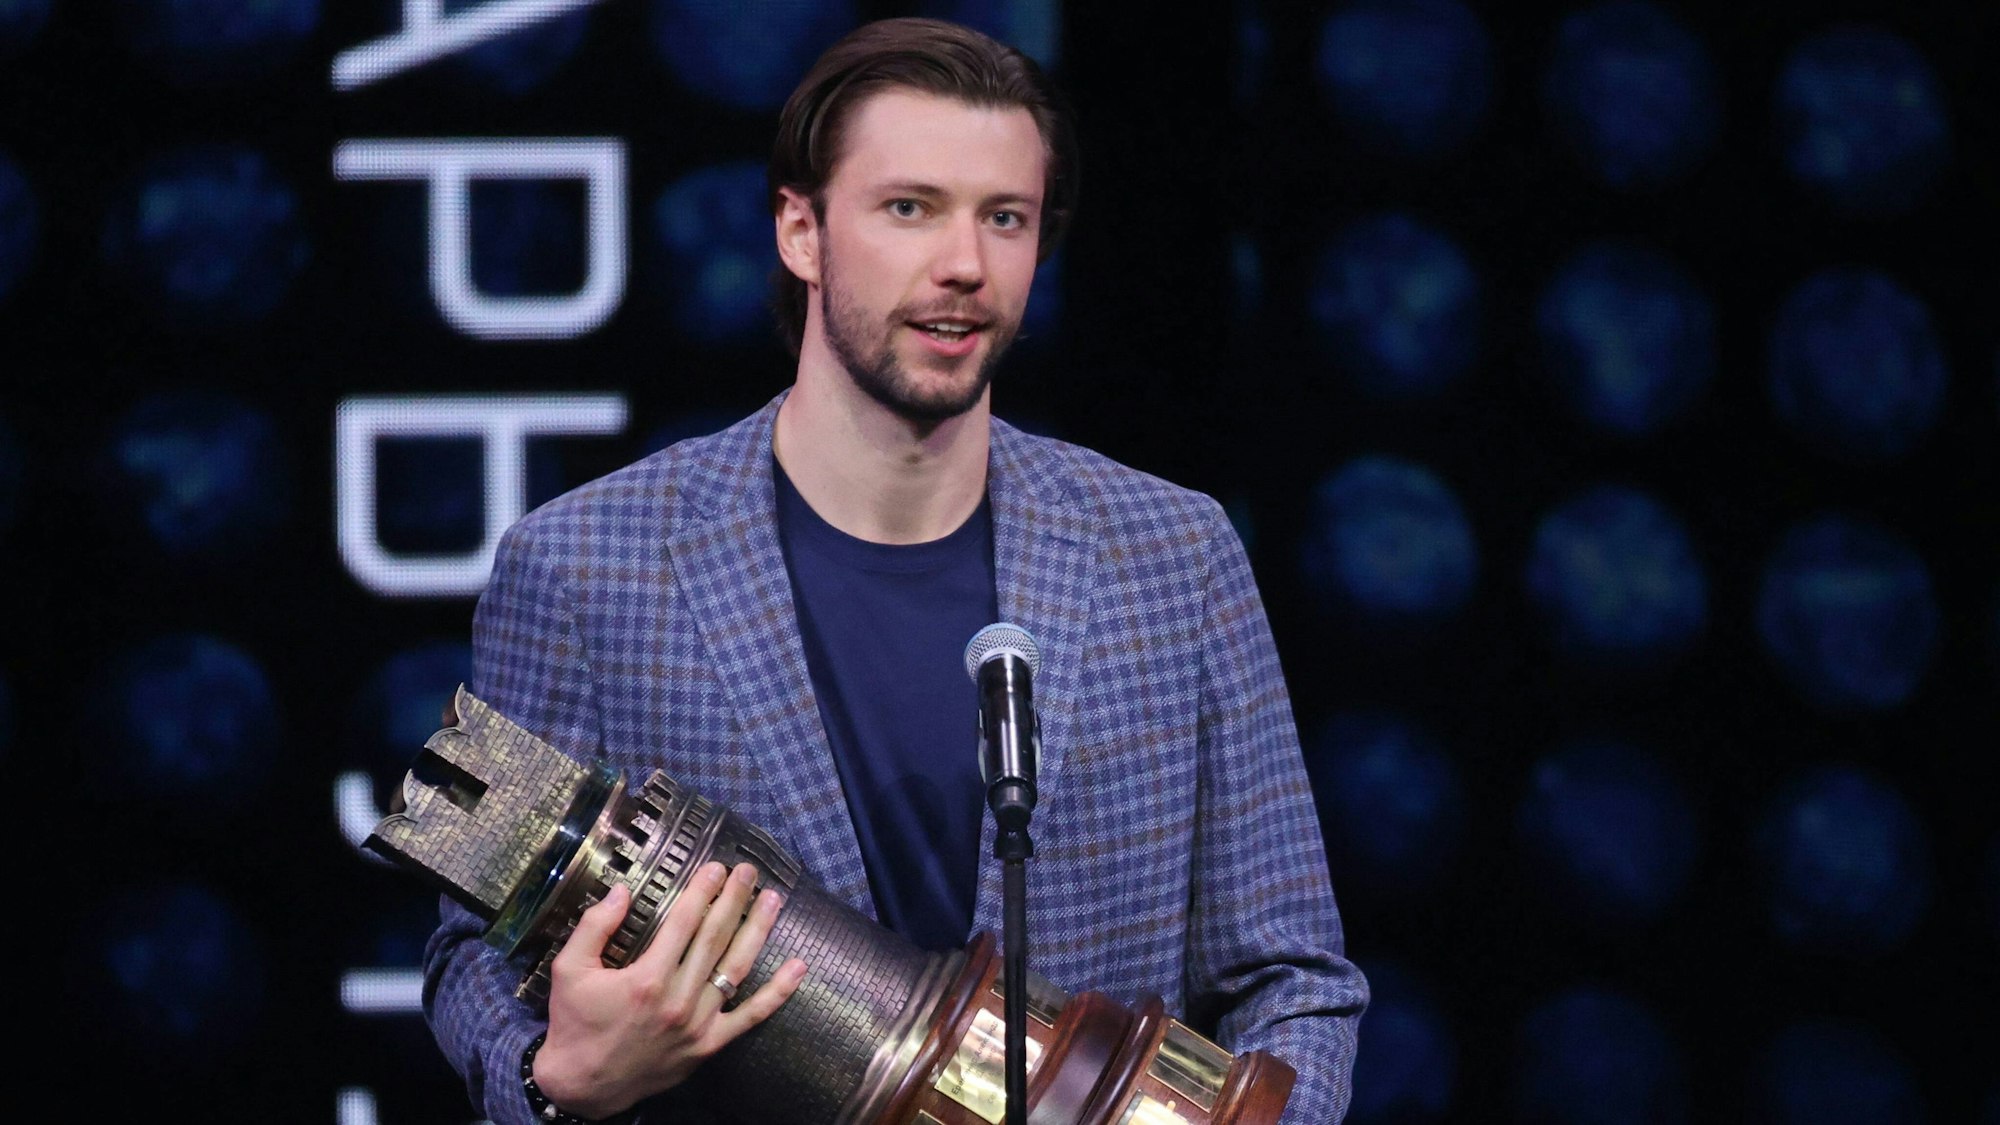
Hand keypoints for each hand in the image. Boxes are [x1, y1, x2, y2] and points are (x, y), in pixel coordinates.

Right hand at [531, 861, 808, 1118]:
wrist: (582, 1086)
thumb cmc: (575, 1025)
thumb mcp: (569, 970)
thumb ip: (594, 927)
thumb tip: (621, 891)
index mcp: (646, 978)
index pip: (684, 922)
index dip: (703, 891)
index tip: (716, 868)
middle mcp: (678, 999)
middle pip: (715, 937)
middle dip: (735, 899)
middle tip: (748, 872)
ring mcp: (699, 1024)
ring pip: (737, 968)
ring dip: (758, 930)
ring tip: (773, 900)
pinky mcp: (709, 1044)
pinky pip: (751, 1016)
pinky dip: (778, 992)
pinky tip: (798, 967)